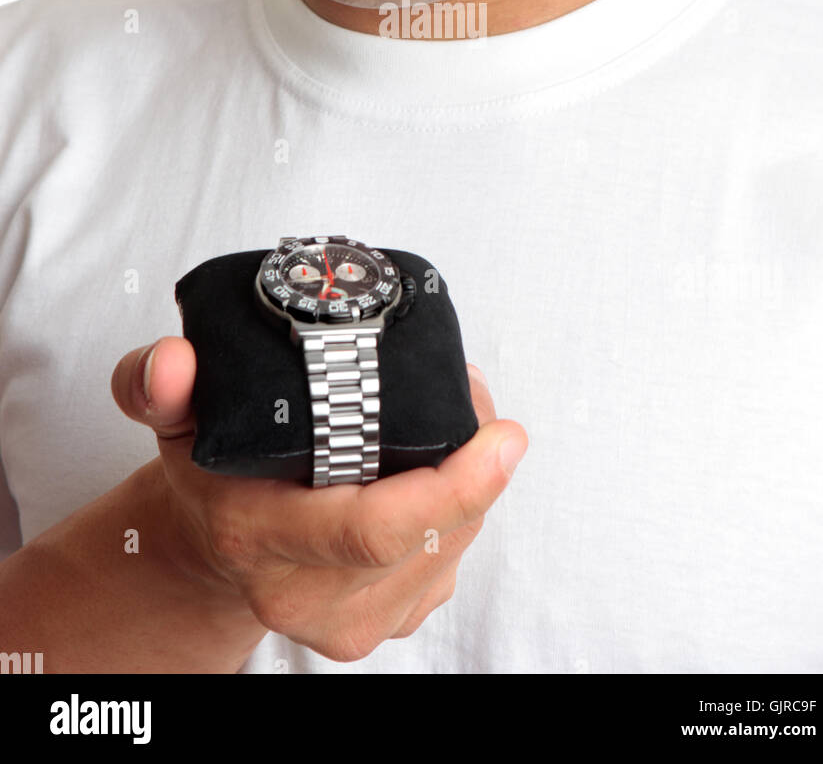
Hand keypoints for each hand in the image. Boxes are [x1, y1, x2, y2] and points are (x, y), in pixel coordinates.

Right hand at [112, 337, 526, 661]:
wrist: (214, 543)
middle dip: (476, 465)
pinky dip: (464, 511)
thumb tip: (173, 360)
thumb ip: (158, 383)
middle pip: (429, 539)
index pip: (373, 531)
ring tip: (461, 419)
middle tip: (476, 397)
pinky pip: (451, 565)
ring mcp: (349, 621)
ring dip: (475, 484)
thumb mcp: (172, 416)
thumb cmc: (209, 472)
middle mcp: (304, 595)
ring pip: (451, 551)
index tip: (503, 435)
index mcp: (257, 538)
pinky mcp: (387, 622)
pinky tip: (444, 467)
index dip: (453, 485)